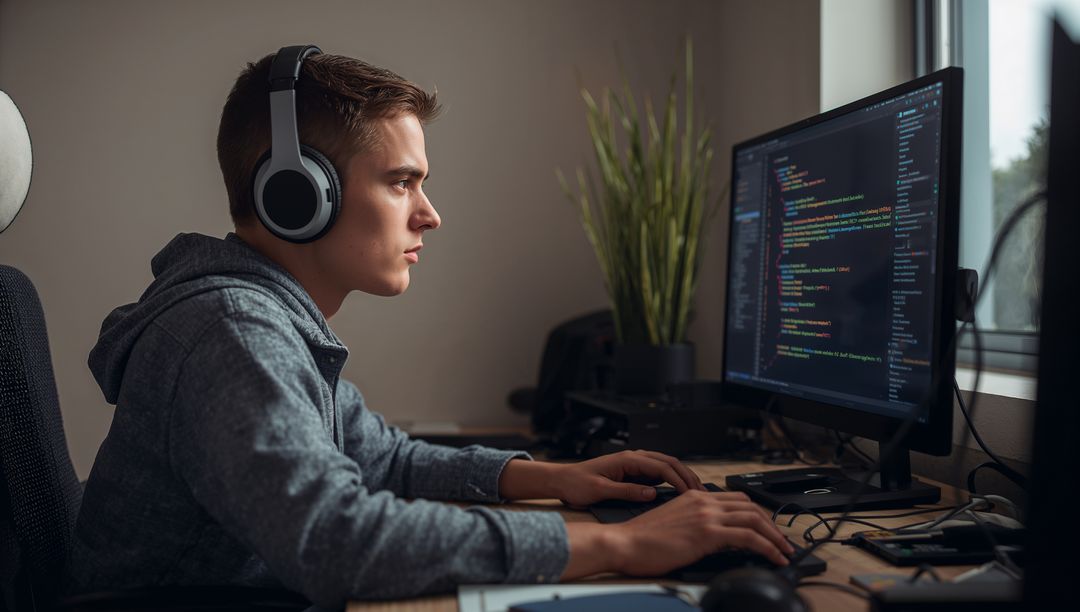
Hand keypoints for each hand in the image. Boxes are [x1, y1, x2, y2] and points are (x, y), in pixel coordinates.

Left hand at [553, 450, 704, 507]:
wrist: (562, 480)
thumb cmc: (577, 483)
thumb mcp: (601, 490)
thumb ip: (627, 491)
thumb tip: (652, 493)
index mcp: (627, 459)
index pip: (661, 467)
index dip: (679, 480)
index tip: (690, 494)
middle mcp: (632, 457)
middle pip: (668, 462)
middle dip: (686, 475)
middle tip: (701, 491)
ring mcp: (633, 463)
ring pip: (664, 466)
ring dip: (680, 476)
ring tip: (694, 491)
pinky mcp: (631, 471)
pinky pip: (656, 473)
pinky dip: (670, 480)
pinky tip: (677, 492)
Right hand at [562, 490, 794, 579]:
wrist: (625, 543)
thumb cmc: (642, 539)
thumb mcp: (673, 524)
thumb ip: (694, 523)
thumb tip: (713, 537)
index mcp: (694, 497)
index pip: (736, 499)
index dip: (757, 513)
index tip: (767, 529)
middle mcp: (703, 501)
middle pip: (750, 506)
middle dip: (772, 525)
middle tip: (782, 541)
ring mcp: (707, 515)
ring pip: (755, 519)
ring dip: (775, 537)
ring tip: (784, 551)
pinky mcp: (708, 533)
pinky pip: (748, 537)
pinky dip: (767, 547)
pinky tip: (774, 557)